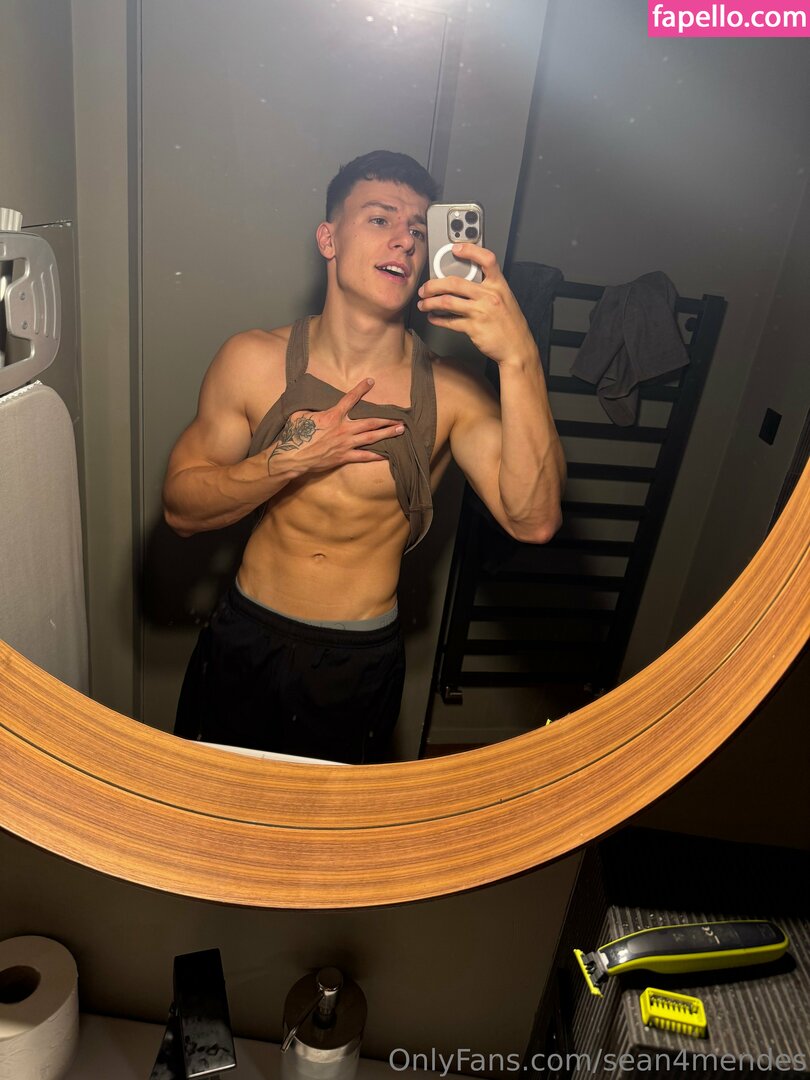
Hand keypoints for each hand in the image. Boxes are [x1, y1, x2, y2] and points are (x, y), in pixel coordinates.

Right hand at [266, 378, 403, 473]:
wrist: (293, 456)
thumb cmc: (294, 434)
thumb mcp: (300, 414)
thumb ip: (312, 408)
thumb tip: (314, 401)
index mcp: (333, 415)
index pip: (350, 399)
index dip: (361, 389)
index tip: (371, 381)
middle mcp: (343, 428)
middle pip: (370, 421)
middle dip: (386, 418)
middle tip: (400, 416)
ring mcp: (346, 444)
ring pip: (371, 438)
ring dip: (387, 433)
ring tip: (400, 430)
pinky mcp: (344, 457)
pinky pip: (364, 457)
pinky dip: (376, 455)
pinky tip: (388, 454)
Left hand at [417, 244, 537, 367]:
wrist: (517, 348)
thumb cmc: (510, 325)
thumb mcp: (505, 299)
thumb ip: (488, 288)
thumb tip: (465, 283)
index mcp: (499, 285)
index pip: (486, 260)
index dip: (470, 250)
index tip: (455, 249)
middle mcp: (489, 296)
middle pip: (455, 282)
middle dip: (433, 285)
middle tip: (425, 288)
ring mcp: (481, 312)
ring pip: (447, 302)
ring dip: (430, 302)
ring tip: (423, 304)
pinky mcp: (473, 328)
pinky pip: (450, 322)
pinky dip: (438, 319)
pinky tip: (433, 318)